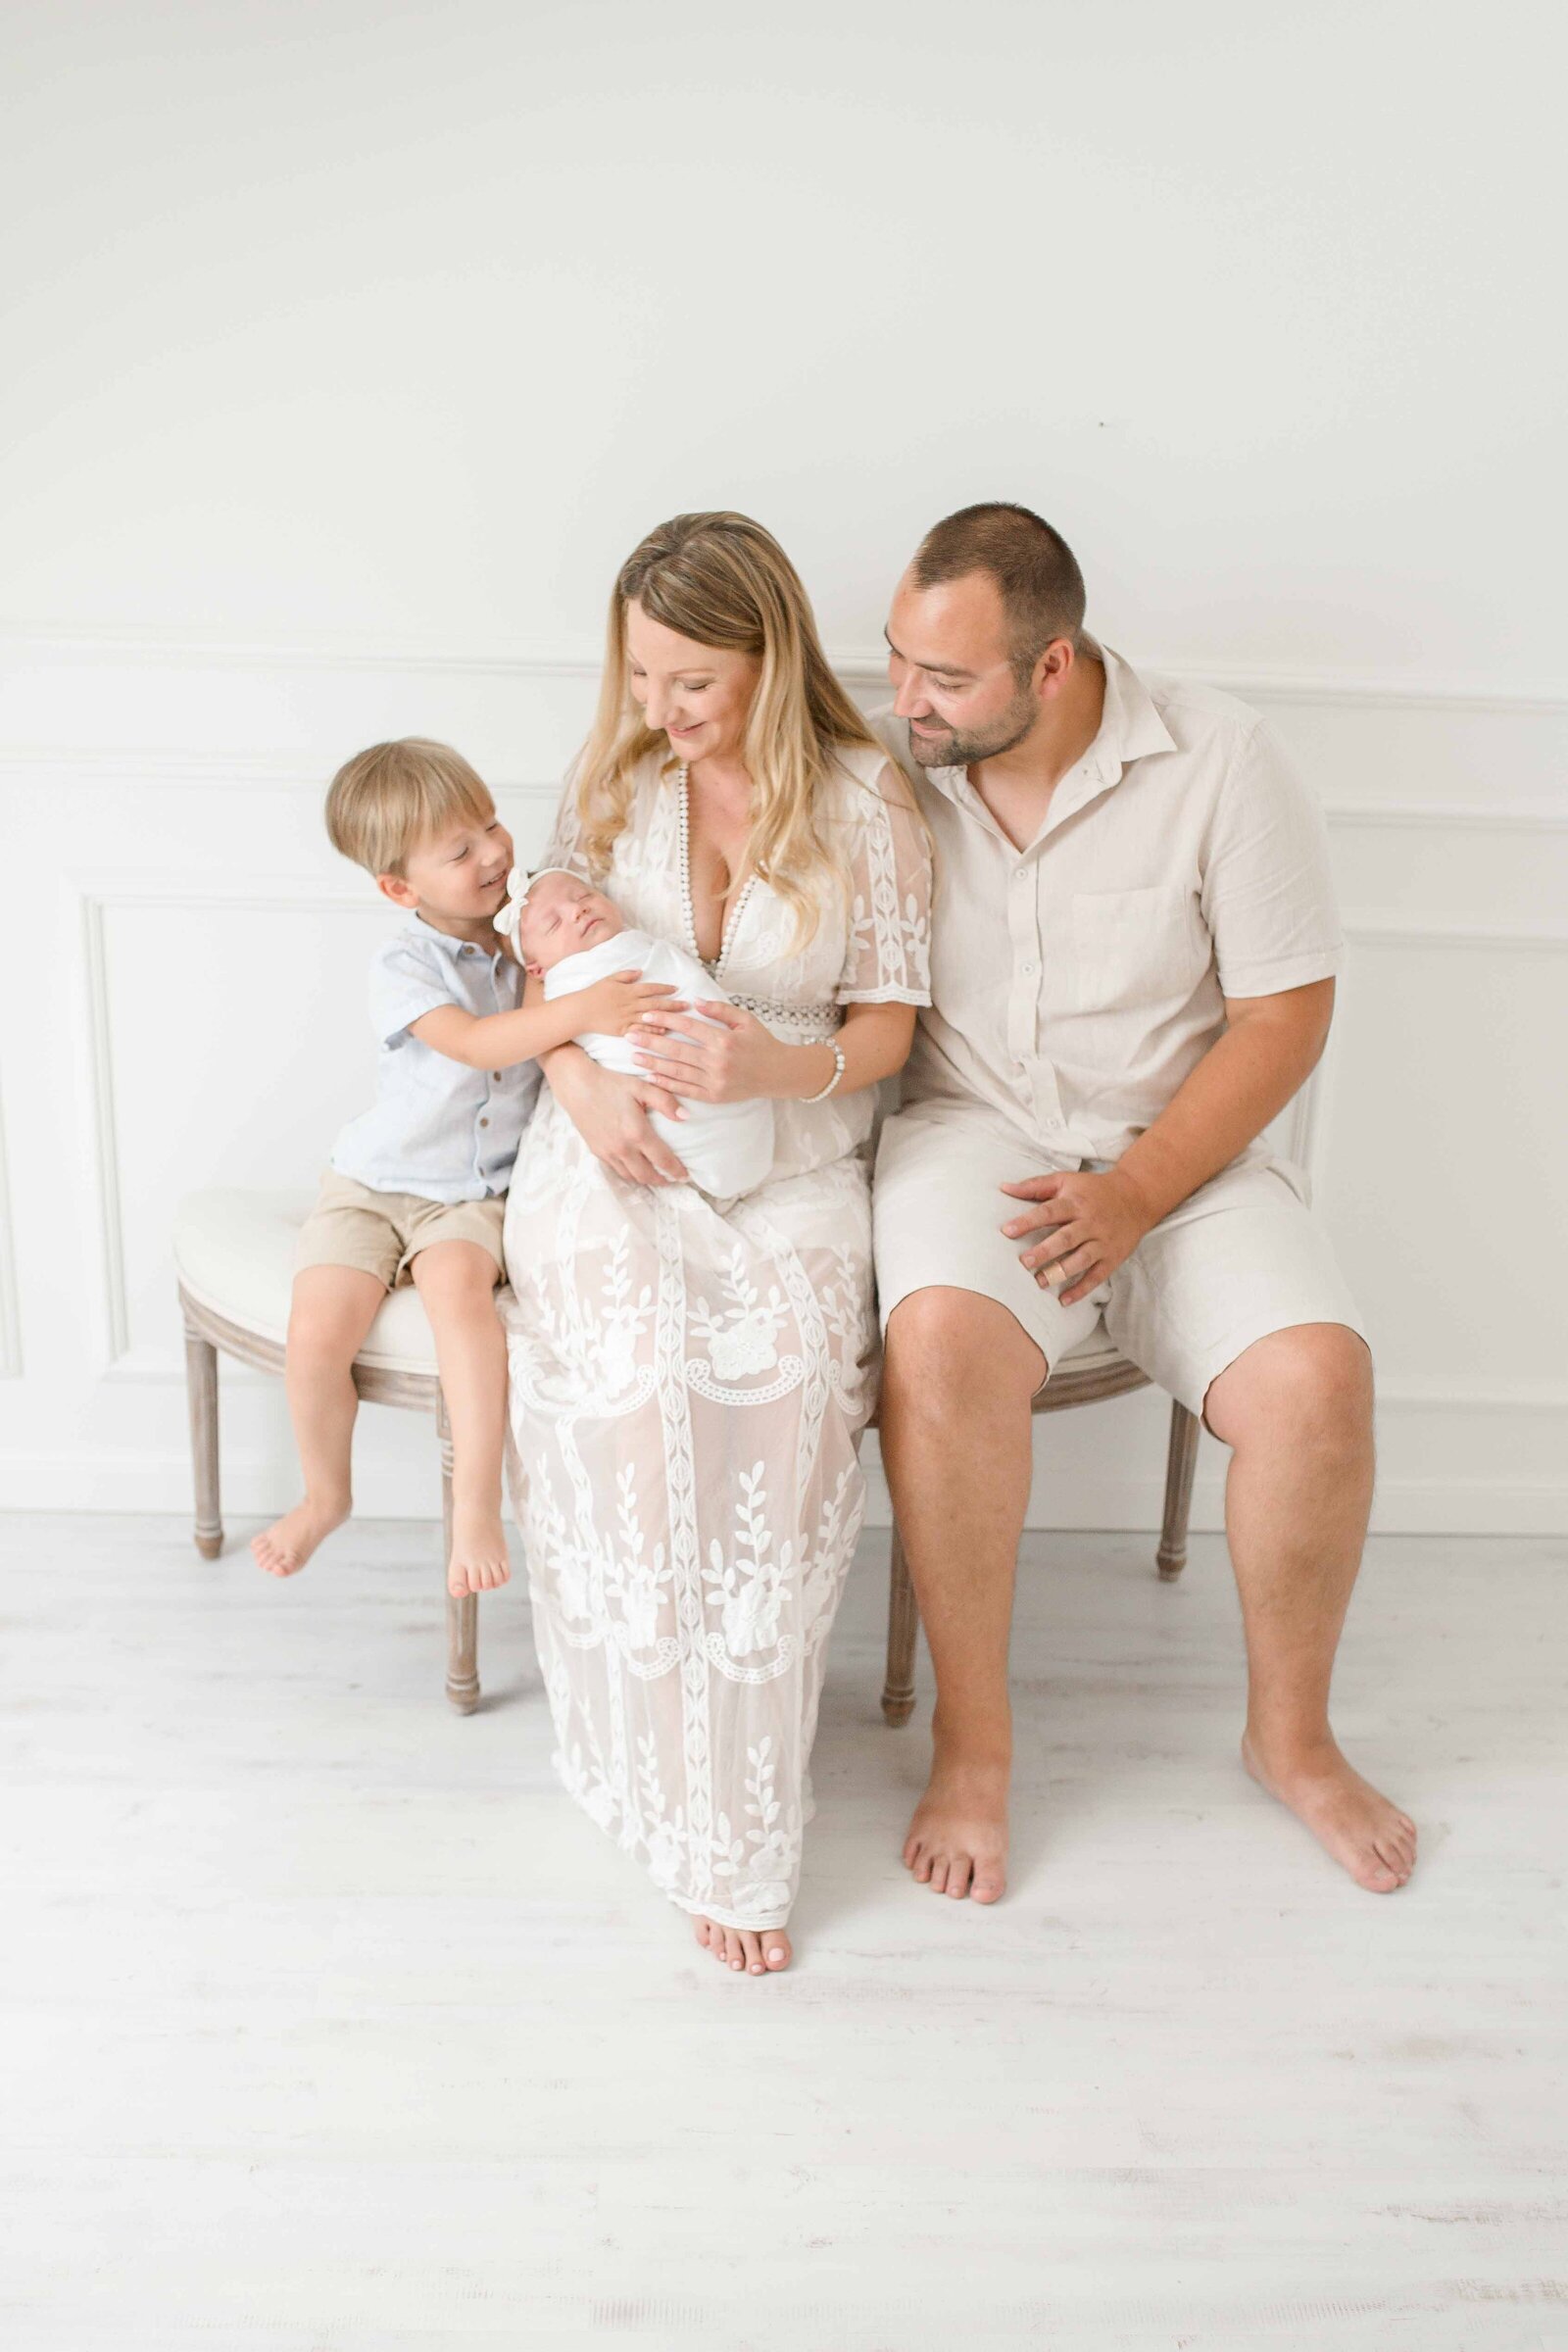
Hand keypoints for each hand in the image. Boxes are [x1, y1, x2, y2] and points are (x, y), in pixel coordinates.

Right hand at [546, 1052, 688, 1185]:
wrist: (577, 1085)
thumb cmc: (611, 1083)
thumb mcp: (642, 1087)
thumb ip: (666, 1102)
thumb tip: (686, 1117)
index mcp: (638, 1133)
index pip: (663, 1160)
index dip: (677, 1171)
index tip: (686, 1175)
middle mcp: (623, 1148)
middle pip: (647, 1176)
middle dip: (663, 1181)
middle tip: (673, 1179)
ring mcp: (608, 1152)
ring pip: (631, 1176)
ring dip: (646, 1180)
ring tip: (656, 1176)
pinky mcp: (597, 1151)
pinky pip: (616, 1170)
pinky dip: (629, 1173)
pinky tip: (635, 1168)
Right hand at [577, 970, 681, 1036]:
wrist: (580, 1011)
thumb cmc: (594, 993)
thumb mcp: (609, 979)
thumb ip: (626, 975)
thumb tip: (641, 971)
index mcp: (628, 990)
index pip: (651, 988)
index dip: (664, 988)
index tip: (676, 989)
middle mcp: (630, 1004)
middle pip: (656, 1004)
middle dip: (673, 1004)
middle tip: (687, 1005)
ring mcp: (627, 1017)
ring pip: (651, 1017)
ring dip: (667, 1018)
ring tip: (681, 1018)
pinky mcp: (623, 1029)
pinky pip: (640, 1030)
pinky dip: (652, 1030)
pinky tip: (663, 1031)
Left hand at [633, 998, 793, 1102]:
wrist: (778, 1074)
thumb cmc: (762, 1043)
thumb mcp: (745, 1020)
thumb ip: (720, 1010)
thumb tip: (694, 1002)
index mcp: (724, 1040)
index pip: (688, 1028)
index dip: (665, 1020)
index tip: (646, 1015)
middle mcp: (717, 1062)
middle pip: (677, 1050)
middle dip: (650, 1041)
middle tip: (628, 1035)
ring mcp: (715, 1082)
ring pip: (677, 1072)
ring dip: (653, 1064)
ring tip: (633, 1057)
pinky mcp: (714, 1097)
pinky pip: (685, 1090)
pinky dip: (667, 1084)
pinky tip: (651, 1077)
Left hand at [999, 1166, 1155, 1306]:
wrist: (1137, 1197)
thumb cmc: (1093, 1190)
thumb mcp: (1066, 1180)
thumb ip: (1035, 1186)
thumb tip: (1004, 1188)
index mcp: (1075, 1203)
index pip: (1049, 1212)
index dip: (1028, 1221)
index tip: (1007, 1231)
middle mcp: (1090, 1222)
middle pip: (1066, 1238)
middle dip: (1045, 1251)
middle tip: (1023, 1262)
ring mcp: (1103, 1241)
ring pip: (1082, 1259)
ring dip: (1061, 1272)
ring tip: (1040, 1282)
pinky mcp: (1112, 1257)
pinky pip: (1097, 1276)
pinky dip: (1082, 1289)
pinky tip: (1064, 1300)